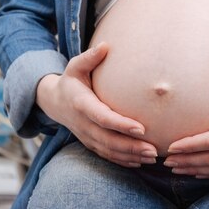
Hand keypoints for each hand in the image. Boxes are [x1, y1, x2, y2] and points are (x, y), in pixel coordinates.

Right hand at [36, 42, 156, 167]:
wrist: (54, 102)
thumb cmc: (71, 80)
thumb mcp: (75, 66)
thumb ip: (89, 58)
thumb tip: (106, 46)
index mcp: (81, 104)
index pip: (103, 117)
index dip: (121, 124)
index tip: (141, 128)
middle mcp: (83, 124)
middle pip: (108, 140)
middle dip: (131, 146)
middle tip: (154, 150)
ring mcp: (86, 136)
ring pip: (109, 151)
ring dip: (131, 156)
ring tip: (152, 157)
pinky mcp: (89, 143)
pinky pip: (106, 155)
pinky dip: (123, 161)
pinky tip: (140, 162)